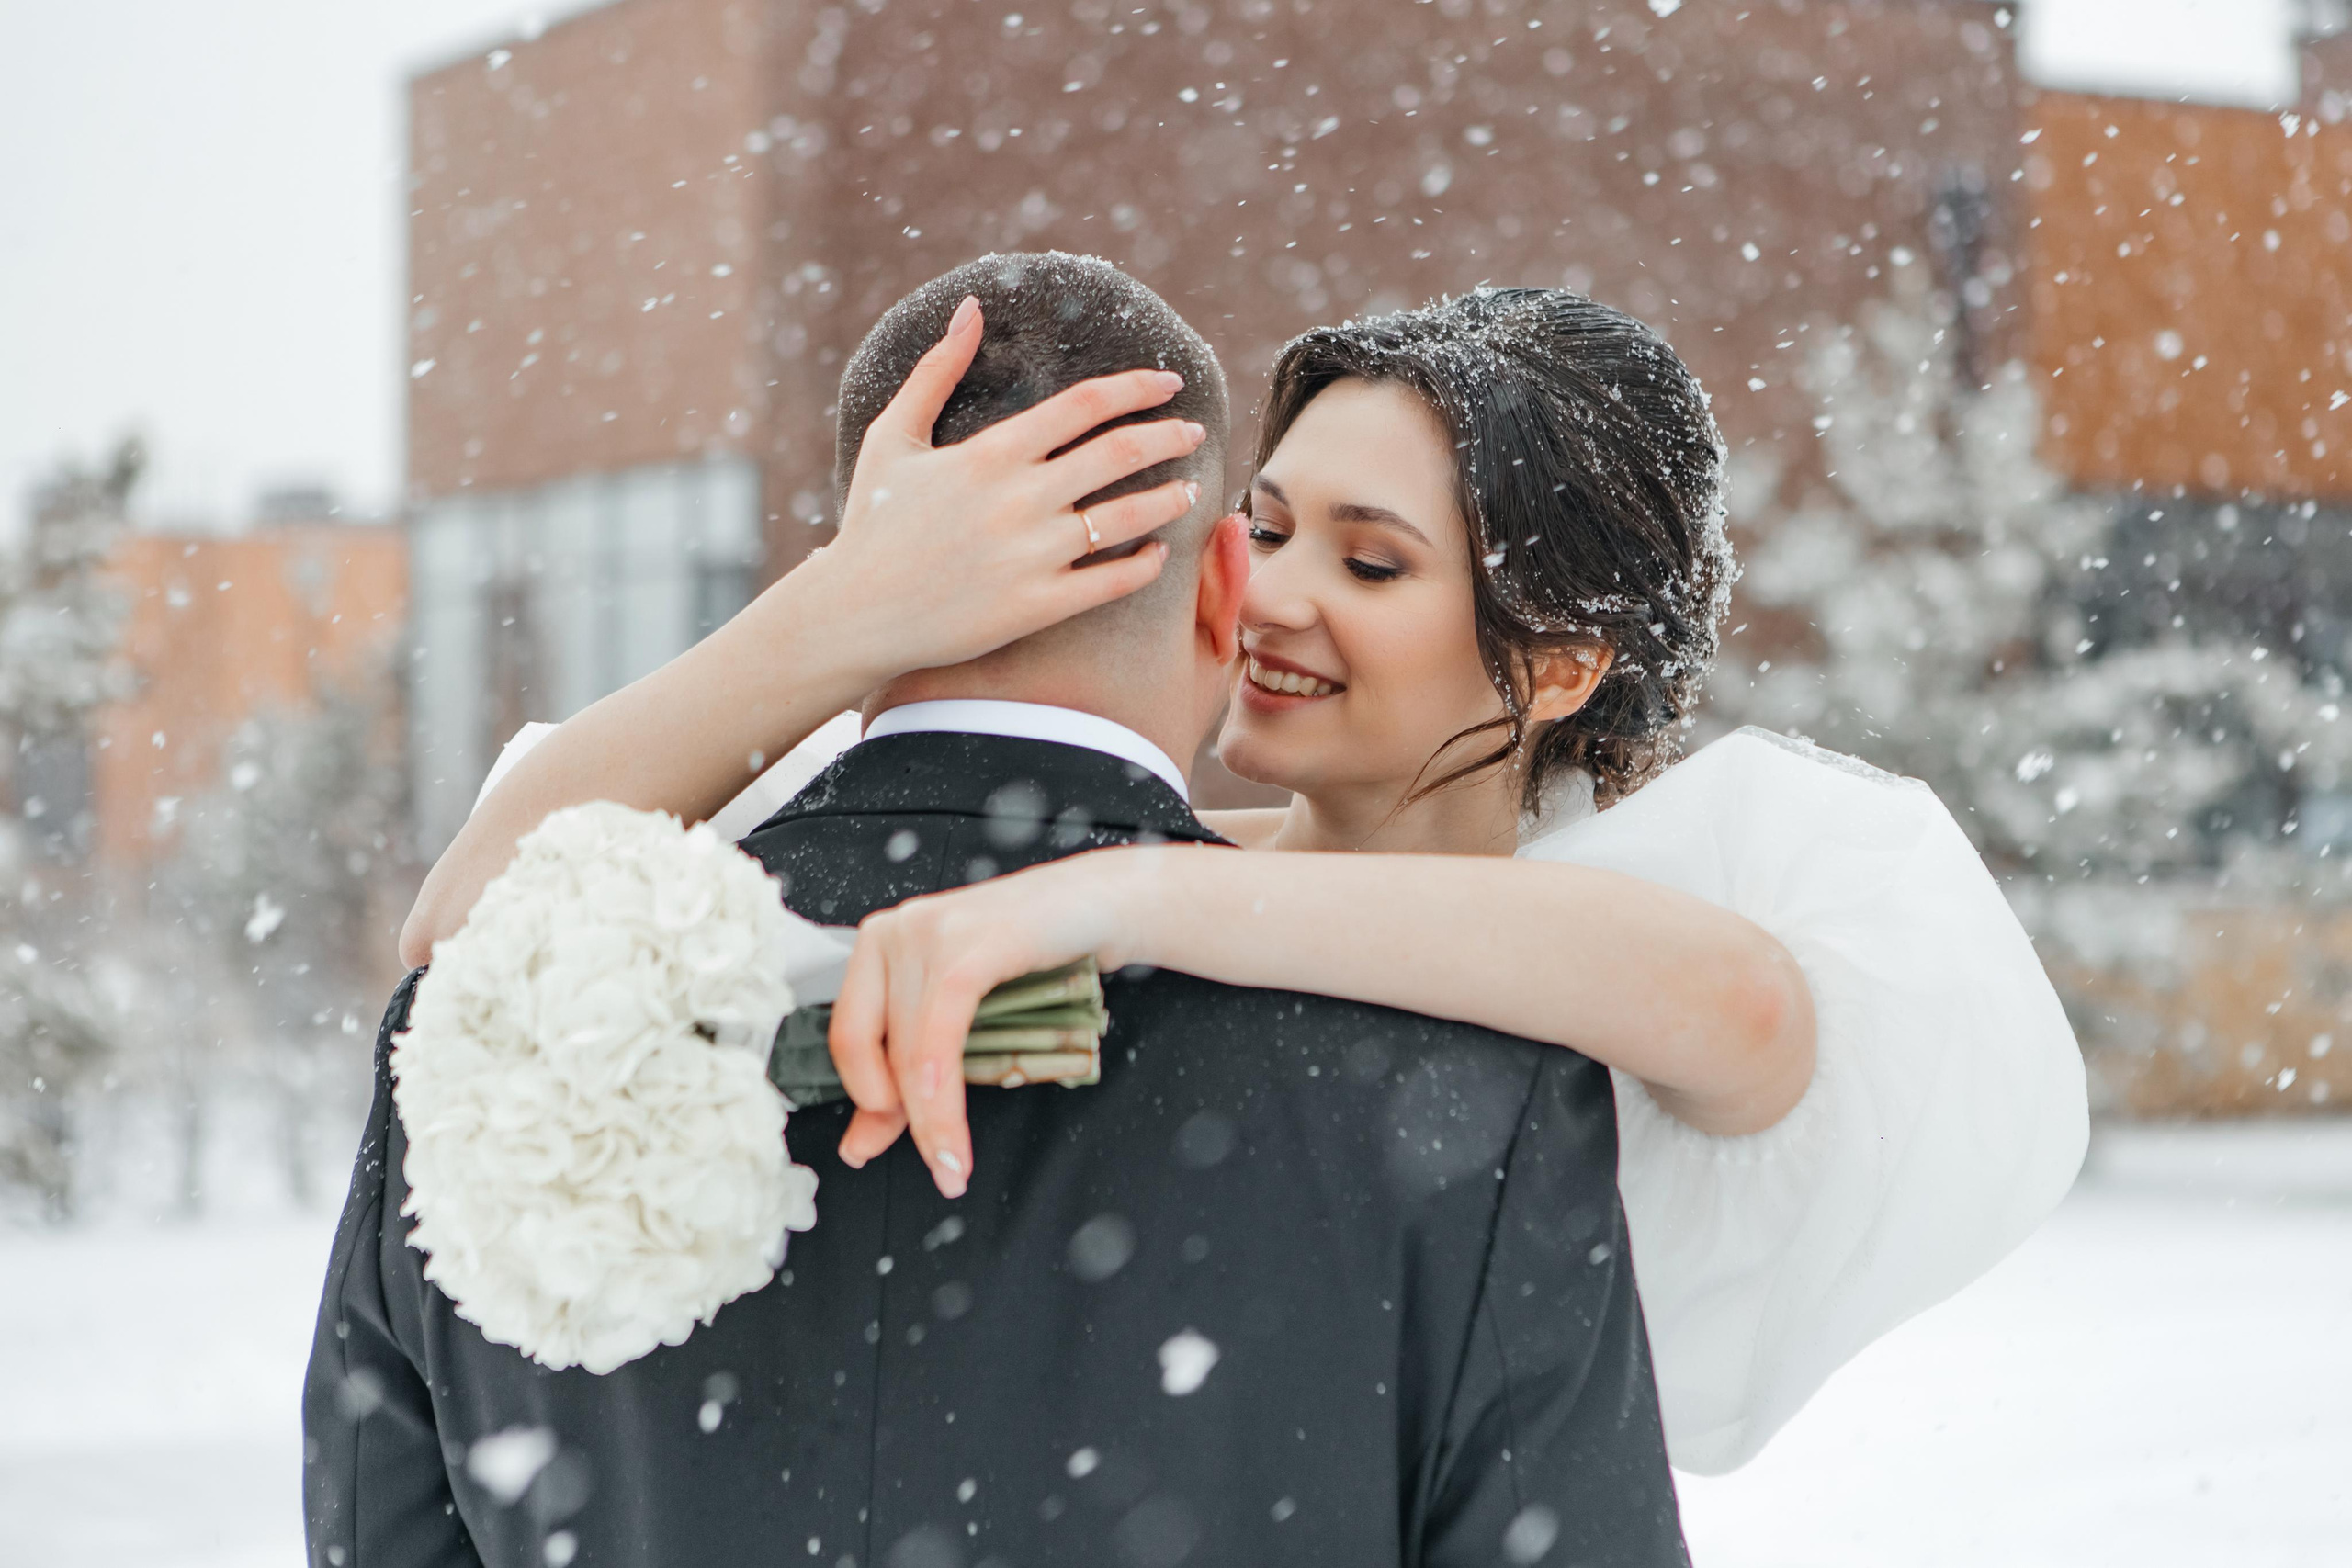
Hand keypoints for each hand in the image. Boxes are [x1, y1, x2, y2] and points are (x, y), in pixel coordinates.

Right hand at [810, 295, 1208, 679]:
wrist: (854, 614)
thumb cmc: (872, 523)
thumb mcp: (894, 437)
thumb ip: (936, 371)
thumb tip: (971, 308)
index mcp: (991, 454)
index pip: (1085, 405)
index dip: (1136, 388)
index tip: (1168, 383)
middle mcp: (1019, 500)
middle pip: (1119, 454)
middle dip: (1169, 438)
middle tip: (1195, 432)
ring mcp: (1031, 556)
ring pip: (1127, 518)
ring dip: (1169, 499)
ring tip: (1190, 489)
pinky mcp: (1036, 607)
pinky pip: (1111, 583)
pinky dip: (1145, 566)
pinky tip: (1158, 554)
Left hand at [825, 846, 1173, 1195]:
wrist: (1105, 903)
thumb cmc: (1039, 952)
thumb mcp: (966, 1005)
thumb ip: (917, 1058)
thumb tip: (867, 1135)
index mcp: (879, 942)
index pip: (850, 1035)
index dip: (863, 1100)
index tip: (873, 1146)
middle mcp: (893, 931)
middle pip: (873, 1047)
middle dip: (898, 1121)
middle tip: (932, 1168)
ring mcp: (928, 934)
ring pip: (909, 1050)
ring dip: (930, 1122)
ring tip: (952, 1166)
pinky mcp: (967, 947)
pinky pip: (940, 1036)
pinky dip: (944, 1095)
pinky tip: (954, 1132)